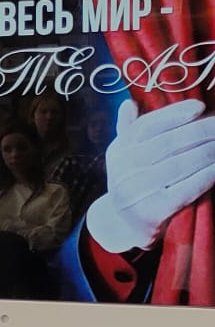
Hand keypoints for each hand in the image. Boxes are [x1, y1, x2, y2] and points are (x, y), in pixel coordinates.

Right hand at [87, 97, 214, 252]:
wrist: (124, 224)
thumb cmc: (134, 181)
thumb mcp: (125, 155)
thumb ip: (129, 128)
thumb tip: (130, 102)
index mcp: (119, 150)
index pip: (146, 126)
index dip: (174, 114)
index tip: (200, 107)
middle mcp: (122, 169)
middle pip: (167, 143)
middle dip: (201, 131)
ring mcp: (135, 191)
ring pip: (180, 165)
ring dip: (209, 151)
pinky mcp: (151, 212)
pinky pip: (186, 189)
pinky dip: (206, 176)